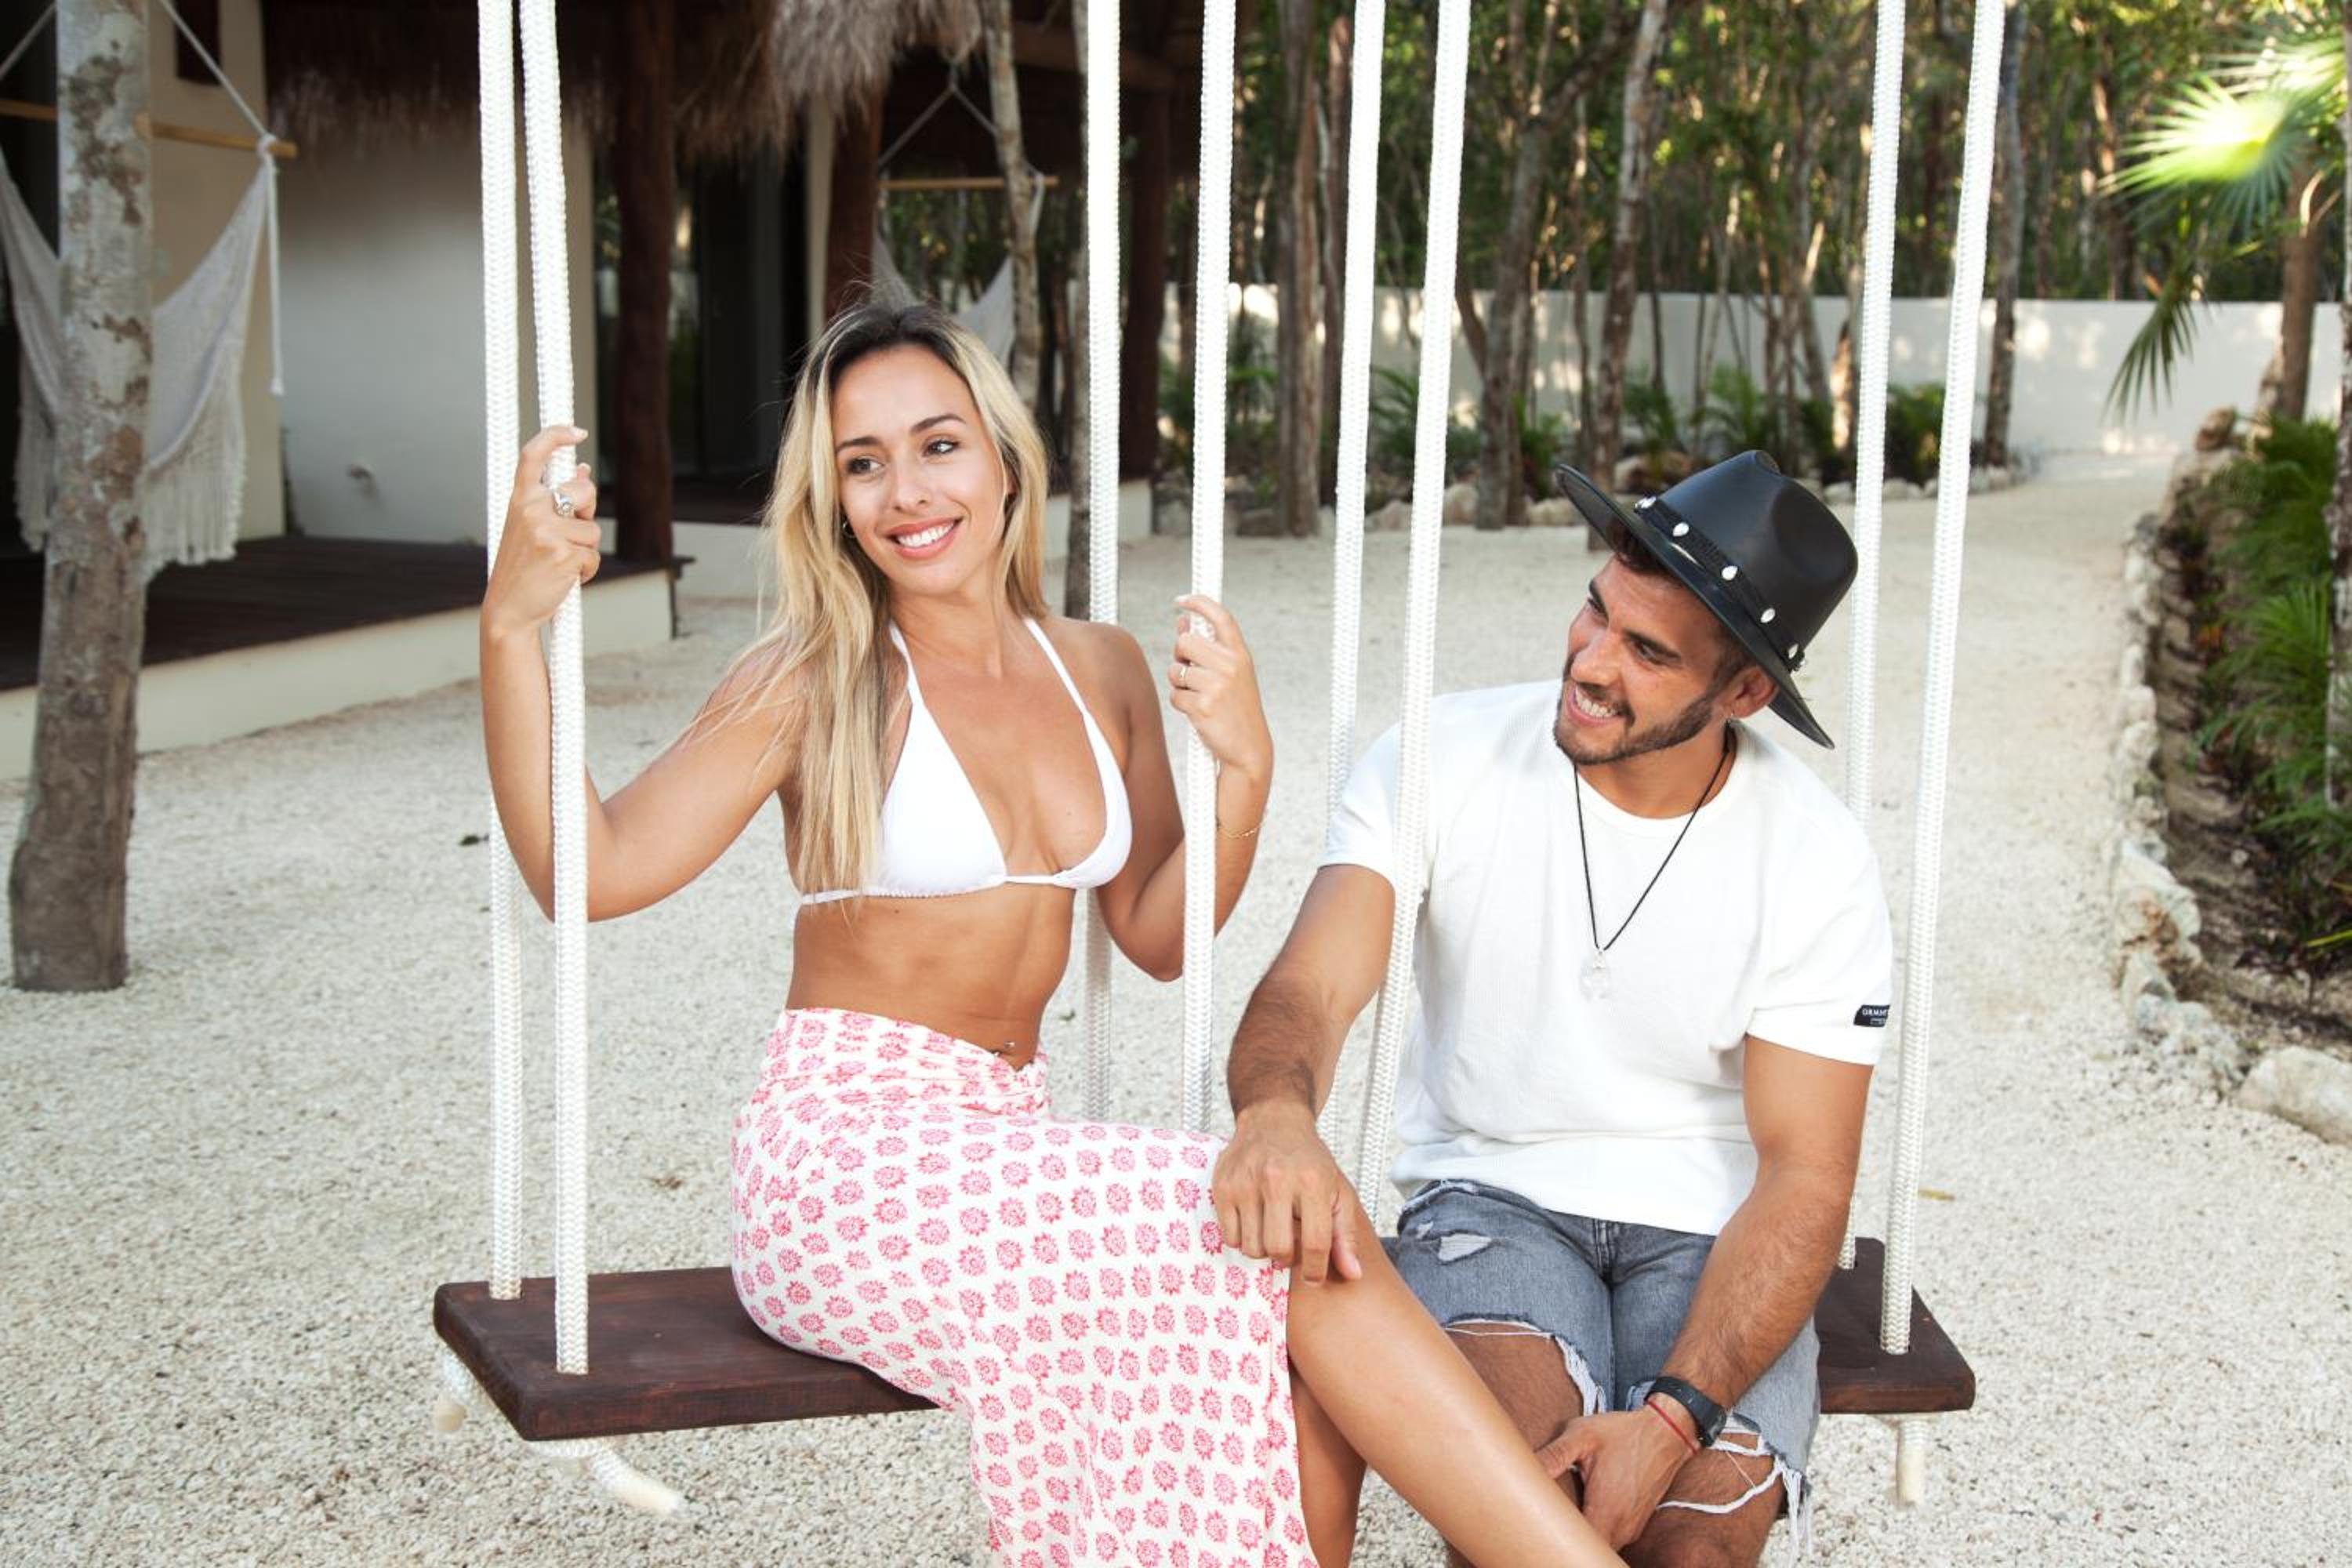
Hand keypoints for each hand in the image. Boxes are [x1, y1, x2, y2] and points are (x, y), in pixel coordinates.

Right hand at [483, 424, 599, 640]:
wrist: (509, 608)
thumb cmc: (522, 567)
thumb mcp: (531, 527)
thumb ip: (556, 499)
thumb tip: (582, 470)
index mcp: (519, 500)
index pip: (533, 455)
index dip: (555, 435)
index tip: (577, 431)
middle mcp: (530, 509)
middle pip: (583, 490)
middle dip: (589, 510)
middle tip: (571, 532)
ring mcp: (546, 531)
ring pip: (593, 529)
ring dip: (585, 549)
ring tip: (560, 563)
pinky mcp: (563, 553)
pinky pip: (593, 556)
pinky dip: (586, 570)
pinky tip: (564, 578)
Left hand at [1167, 595, 1271, 784]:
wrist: (1248, 748)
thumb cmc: (1236, 709)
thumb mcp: (1231, 674)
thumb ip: (1208, 648)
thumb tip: (1183, 621)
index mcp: (1240, 654)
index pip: (1221, 617)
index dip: (1199, 602)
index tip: (1181, 600)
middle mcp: (1231, 665)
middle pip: (1185, 641)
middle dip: (1180, 655)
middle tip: (1189, 671)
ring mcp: (1217, 685)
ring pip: (1176, 669)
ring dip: (1179, 683)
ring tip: (1198, 696)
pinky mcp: (1203, 705)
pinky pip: (1175, 695)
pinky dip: (1181, 704)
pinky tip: (1198, 712)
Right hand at [1210, 1103, 1362, 1284]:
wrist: (1274, 1122)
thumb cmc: (1310, 1162)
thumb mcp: (1337, 1192)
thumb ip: (1345, 1235)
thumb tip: (1353, 1274)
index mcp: (1312, 1182)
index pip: (1315, 1243)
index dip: (1315, 1270)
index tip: (1314, 1277)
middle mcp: (1277, 1180)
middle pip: (1278, 1249)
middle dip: (1286, 1259)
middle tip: (1290, 1247)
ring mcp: (1246, 1182)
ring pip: (1251, 1247)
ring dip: (1263, 1249)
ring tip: (1272, 1230)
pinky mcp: (1223, 1186)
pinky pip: (1230, 1236)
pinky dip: (1242, 1238)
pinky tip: (1254, 1221)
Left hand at [1535, 1406, 1691, 1550]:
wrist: (1666, 1433)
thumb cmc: (1623, 1433)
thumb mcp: (1582, 1435)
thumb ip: (1553, 1455)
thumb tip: (1523, 1467)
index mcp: (1606, 1512)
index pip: (1575, 1547)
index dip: (1553, 1541)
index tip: (1538, 1527)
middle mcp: (1622, 1528)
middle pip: (1587, 1552)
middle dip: (1564, 1542)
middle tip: (1543, 1525)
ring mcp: (1631, 1529)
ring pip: (1600, 1547)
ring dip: (1581, 1538)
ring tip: (1558, 1520)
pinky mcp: (1635, 1525)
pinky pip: (1612, 1540)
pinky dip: (1596, 1534)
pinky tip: (1580, 1517)